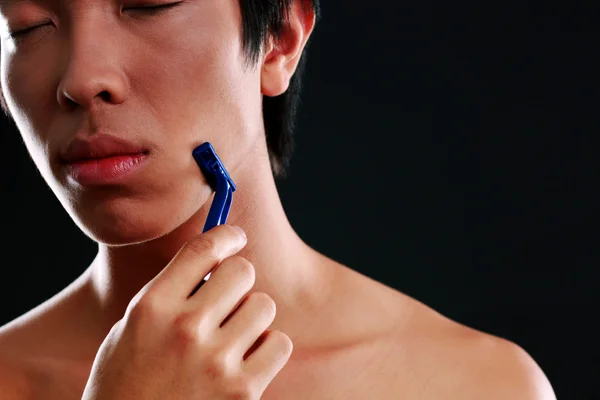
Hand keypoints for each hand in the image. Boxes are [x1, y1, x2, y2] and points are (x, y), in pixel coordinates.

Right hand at [82, 224, 291, 399]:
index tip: (236, 237)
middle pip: (242, 271)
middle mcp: (185, 329)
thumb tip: (217, 257)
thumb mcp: (131, 329)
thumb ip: (171, 292)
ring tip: (231, 336)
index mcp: (152, 307)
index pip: (203, 249)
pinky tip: (244, 360)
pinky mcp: (242, 390)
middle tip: (227, 298)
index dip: (227, 235)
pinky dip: (267, 348)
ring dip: (251, 316)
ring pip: (263, 305)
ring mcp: (216, 361)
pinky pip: (279, 342)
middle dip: (237, 280)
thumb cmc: (128, 382)